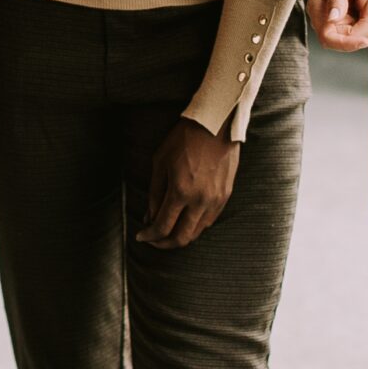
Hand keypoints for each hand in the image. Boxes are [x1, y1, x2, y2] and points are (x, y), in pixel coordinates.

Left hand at [136, 119, 240, 249]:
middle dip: (164, 243)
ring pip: (197, 232)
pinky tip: (186, 219)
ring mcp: (215, 200)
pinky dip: (195, 226)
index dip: (149, 236)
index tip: (141, 236)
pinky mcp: (226, 196)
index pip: (163, 227)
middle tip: (154, 240)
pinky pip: (209, 221)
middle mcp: (200, 200)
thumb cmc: (183, 139)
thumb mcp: (160, 162)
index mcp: (181, 191)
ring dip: (181, 236)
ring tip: (168, 230)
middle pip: (182, 238)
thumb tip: (150, 217)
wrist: (215, 125)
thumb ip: (155, 193)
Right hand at [307, 0, 367, 52]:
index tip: (365, 41)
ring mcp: (339, 21)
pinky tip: (365, 0)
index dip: (346, 43)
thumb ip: (336, 0)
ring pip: (359, 36)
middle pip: (347, 39)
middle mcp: (326, 19)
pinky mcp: (350, 21)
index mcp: (317, 9)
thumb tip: (331, 19)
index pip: (328, 37)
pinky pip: (365, 30)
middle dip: (364, 24)